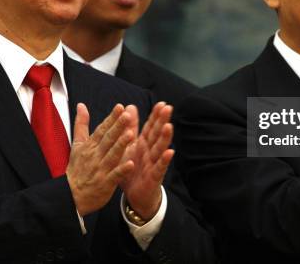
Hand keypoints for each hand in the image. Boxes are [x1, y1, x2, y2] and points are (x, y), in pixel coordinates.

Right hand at [66, 103, 135, 215]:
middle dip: (117, 127)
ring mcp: (100, 170)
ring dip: (121, 145)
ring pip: (112, 155)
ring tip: (131, 134)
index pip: (102, 129)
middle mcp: (95, 156)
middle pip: (108, 139)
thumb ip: (81, 124)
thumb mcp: (77, 144)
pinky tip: (131, 163)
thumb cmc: (77, 168)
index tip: (120, 107)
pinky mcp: (105, 184)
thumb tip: (81, 105)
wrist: (71, 196)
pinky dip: (122, 170)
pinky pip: (115, 176)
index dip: (111, 118)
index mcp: (90, 146)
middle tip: (127, 115)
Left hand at [121, 102, 174, 220]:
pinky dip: (164, 160)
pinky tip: (170, 152)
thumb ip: (131, 127)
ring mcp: (153, 164)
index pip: (150, 127)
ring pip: (160, 149)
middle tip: (168, 108)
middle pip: (157, 135)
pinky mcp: (154, 177)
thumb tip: (131, 106)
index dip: (156, 116)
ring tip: (169, 126)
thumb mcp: (129, 146)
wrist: (135, 196)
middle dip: (162, 122)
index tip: (162, 104)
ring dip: (164, 138)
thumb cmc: (133, 169)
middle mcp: (150, 152)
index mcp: (143, 144)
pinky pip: (159, 167)